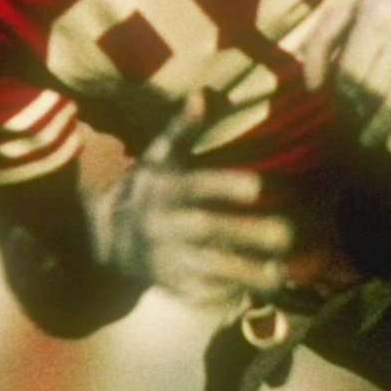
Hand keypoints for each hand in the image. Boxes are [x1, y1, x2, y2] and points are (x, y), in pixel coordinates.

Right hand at [85, 93, 293, 309]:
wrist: (104, 236)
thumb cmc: (144, 188)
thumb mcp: (158, 157)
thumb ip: (183, 130)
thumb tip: (203, 94)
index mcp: (165, 189)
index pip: (195, 186)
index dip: (224, 186)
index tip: (258, 188)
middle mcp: (165, 224)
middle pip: (206, 229)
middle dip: (246, 234)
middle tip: (286, 234)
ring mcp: (166, 257)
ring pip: (207, 268)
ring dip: (245, 273)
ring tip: (280, 273)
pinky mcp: (169, 285)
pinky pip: (199, 294)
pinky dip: (225, 295)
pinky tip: (254, 292)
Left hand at [334, 0, 390, 159]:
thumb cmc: (381, 14)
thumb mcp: (345, 15)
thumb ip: (319, 45)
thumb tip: (313, 88)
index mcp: (376, 17)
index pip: (350, 72)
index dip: (341, 95)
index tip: (341, 105)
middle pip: (372, 90)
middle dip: (359, 110)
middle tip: (357, 119)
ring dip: (379, 129)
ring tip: (369, 140)